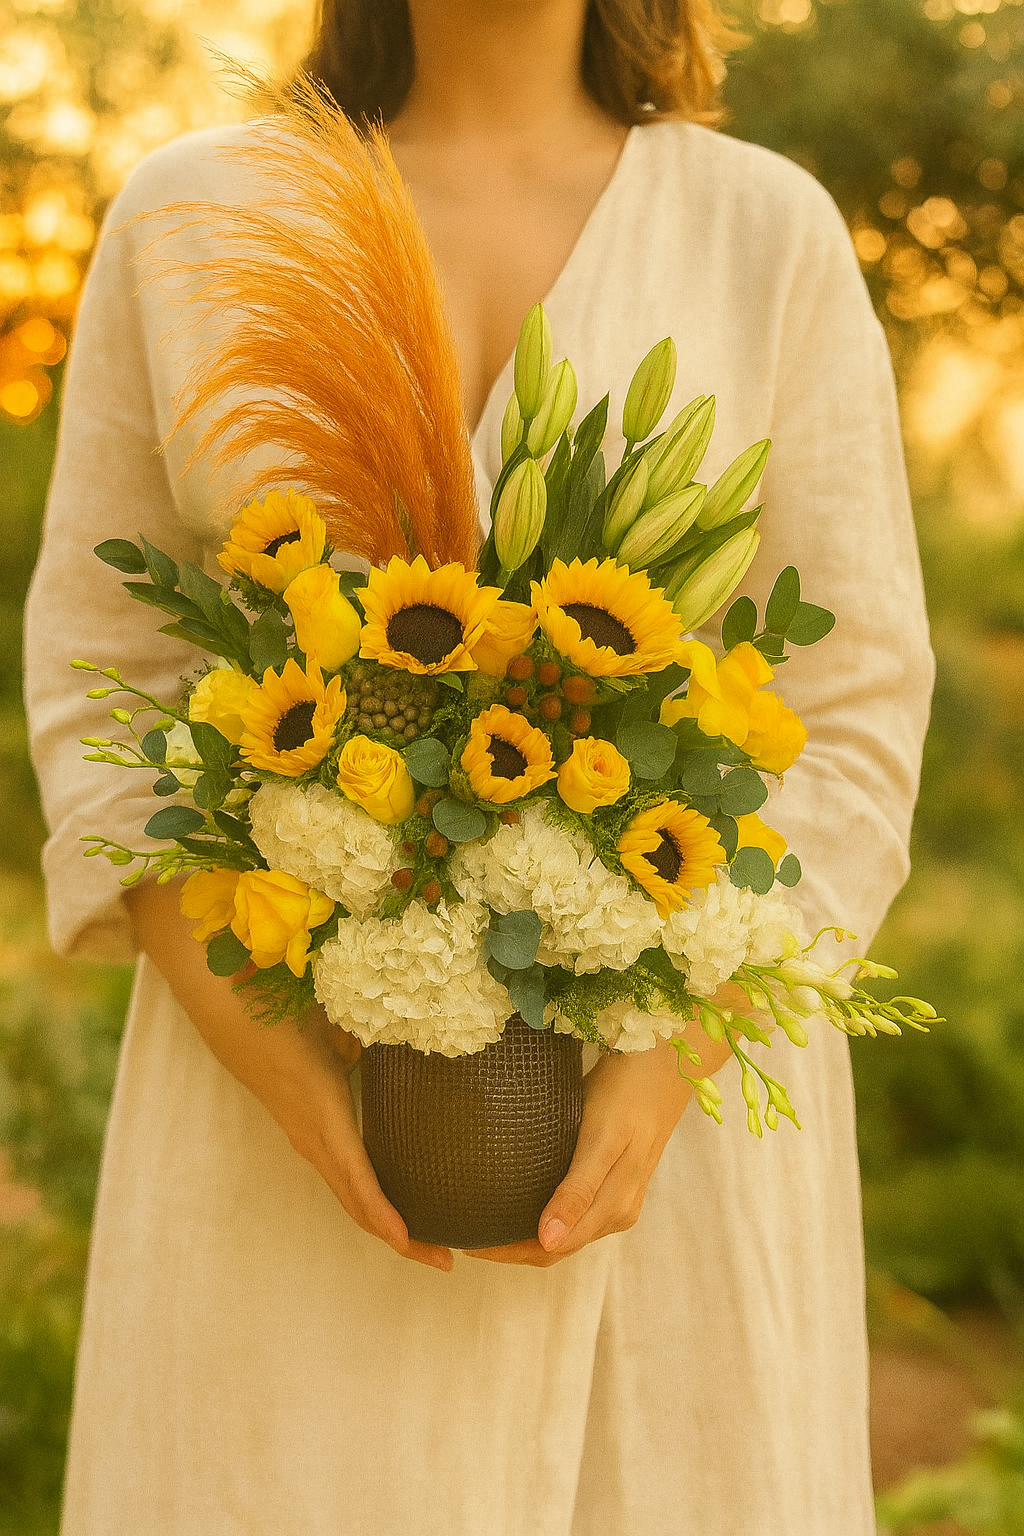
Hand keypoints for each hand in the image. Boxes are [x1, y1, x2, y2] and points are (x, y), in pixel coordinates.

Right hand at [126, 878, 452, 1272]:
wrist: (226, 1004)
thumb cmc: (281, 1006)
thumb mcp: (331, 1021)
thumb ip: (362, 1037)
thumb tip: (396, 1041)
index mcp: (323, 1115)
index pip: (357, 1181)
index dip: (384, 1216)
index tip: (413, 1244)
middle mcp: (313, 1137)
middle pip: (358, 1203)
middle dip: (401, 1237)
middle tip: (446, 1261)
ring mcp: (306, 1136)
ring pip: (349, 1193)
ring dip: (386, 1221)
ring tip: (431, 1241)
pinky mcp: (306, 1128)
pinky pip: (342, 1173)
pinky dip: (369, 1197)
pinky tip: (396, 1200)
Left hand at [464, 1022, 731, 1267]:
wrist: (663, 1064)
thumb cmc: (628, 1095)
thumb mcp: (602, 1140)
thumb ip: (578, 1191)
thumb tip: (548, 1243)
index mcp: (613, 1209)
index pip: (550, 1250)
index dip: (508, 1252)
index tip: (465, 1241)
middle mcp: (615, 1213)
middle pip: (554, 1247)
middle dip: (510, 1247)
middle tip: (463, 1231)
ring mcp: (616, 1198)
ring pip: (562, 1232)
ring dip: (524, 1232)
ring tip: (482, 1215)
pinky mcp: (613, 1180)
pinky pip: (572, 1211)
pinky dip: (541, 1212)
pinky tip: (516, 1195)